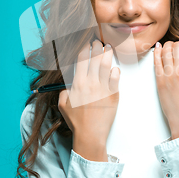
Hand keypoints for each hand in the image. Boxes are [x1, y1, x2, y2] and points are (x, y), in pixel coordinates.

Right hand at [58, 39, 120, 160]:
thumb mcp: (63, 106)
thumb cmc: (77, 122)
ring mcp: (103, 88)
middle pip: (94, 58)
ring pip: (106, 64)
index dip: (85, 49)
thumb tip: (68, 85)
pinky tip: (114, 68)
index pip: (81, 60)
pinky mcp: (113, 94)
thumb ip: (63, 92)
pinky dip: (115, 70)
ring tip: (109, 48)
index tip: (87, 44)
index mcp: (78, 84)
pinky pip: (116, 77)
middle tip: (99, 43)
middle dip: (97, 47)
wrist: (90, 135)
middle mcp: (90, 83)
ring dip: (108, 53)